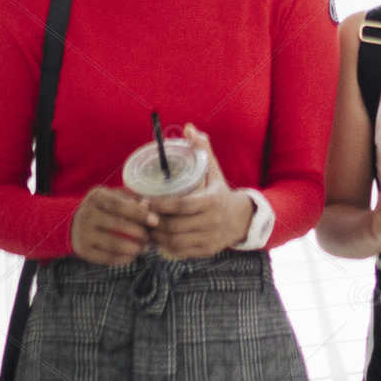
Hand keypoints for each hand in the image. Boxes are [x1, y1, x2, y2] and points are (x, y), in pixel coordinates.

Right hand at [69, 187, 157, 264]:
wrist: (74, 223)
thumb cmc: (102, 207)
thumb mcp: (113, 196)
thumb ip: (131, 199)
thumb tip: (148, 206)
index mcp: (96, 197)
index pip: (120, 205)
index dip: (139, 214)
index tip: (155, 221)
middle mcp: (87, 214)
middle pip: (118, 225)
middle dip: (139, 232)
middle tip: (150, 237)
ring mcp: (83, 233)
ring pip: (114, 244)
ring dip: (133, 248)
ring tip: (145, 248)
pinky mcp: (83, 250)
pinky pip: (107, 258)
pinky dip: (123, 259)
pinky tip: (133, 256)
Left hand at [146, 124, 252, 258]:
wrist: (241, 219)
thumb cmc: (219, 190)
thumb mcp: (213, 170)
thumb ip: (202, 148)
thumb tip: (189, 127)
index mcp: (212, 200)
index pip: (182, 205)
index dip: (161, 205)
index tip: (144, 201)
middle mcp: (212, 222)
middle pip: (175, 226)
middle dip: (154, 223)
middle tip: (138, 216)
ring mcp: (209, 239)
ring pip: (175, 242)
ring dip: (156, 237)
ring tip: (144, 228)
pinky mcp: (206, 251)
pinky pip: (181, 253)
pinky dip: (165, 248)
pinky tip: (156, 240)